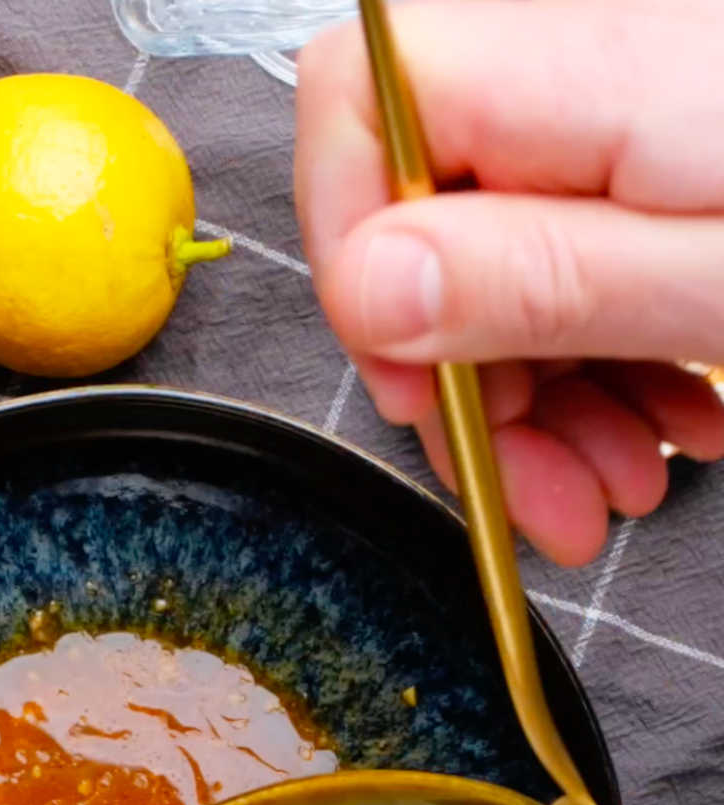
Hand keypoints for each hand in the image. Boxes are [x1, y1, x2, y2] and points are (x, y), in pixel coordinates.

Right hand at [294, 0, 723, 565]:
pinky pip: (583, 265)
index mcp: (592, 69)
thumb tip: (366, 288)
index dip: (354, 251)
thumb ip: (535, 277)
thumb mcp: (718, 285)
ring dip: (545, 401)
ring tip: (621, 487)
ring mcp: (630, 124)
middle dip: (472, 381)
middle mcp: (594, 77)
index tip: (417, 380)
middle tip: (540, 499)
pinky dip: (607, 366)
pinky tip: (668, 427)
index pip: (363, 101)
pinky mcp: (667, 169)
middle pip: (430, 215)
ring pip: (502, 262)